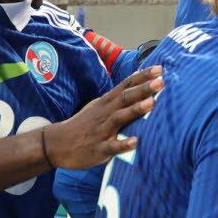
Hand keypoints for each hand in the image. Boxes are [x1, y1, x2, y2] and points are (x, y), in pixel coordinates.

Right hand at [43, 66, 163, 168]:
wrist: (56, 144)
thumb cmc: (85, 125)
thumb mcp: (100, 107)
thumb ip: (119, 100)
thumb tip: (141, 88)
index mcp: (106, 102)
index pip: (126, 85)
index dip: (142, 76)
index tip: (159, 68)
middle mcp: (104, 113)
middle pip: (125, 98)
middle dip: (143, 89)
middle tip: (161, 81)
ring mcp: (101, 131)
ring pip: (119, 118)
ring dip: (135, 110)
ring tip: (151, 103)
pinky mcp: (98, 149)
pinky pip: (111, 146)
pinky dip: (123, 144)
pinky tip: (135, 142)